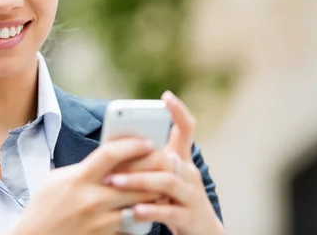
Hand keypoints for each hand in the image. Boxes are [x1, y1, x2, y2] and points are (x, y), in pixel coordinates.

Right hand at [10, 138, 161, 234]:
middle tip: (166, 162)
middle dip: (154, 169)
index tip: (146, 142)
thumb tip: (108, 158)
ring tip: (162, 185)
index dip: (132, 145)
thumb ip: (84, 168)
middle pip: (135, 180)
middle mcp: (92, 198)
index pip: (110, 154)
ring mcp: (100, 221)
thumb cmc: (44, 207)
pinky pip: (132, 225)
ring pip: (140, 204)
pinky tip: (147, 209)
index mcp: (78, 178)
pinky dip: (141, 216)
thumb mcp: (59, 179)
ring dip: (154, 194)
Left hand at [106, 91, 223, 234]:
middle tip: (112, 159)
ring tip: (116, 182)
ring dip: (139, 180)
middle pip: (167, 157)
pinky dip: (151, 210)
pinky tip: (135, 210)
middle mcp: (190, 173)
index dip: (179, 112)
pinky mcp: (190, 218)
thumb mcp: (163, 178)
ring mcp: (192, 196)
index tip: (166, 96)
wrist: (203, 233)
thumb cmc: (174, 200)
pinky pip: (169, 212)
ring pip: (167, 181)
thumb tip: (113, 147)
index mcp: (182, 160)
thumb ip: (146, 162)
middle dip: (139, 157)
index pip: (186, 130)